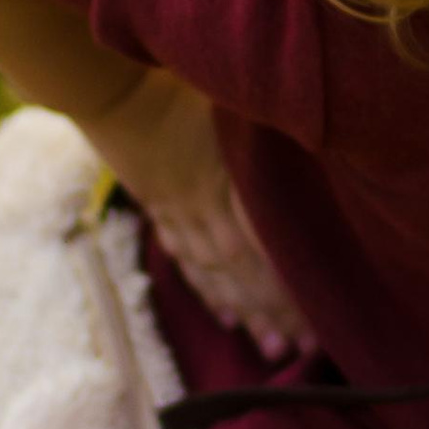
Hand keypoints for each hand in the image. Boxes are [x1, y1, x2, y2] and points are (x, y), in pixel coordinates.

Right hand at [86, 67, 311, 358]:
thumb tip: (314, 128)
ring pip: (215, 272)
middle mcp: (201, 203)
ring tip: (274, 349)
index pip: (264, 242)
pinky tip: (226, 313)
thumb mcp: (232, 95)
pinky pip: (185, 258)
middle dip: (276, 311)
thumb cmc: (175, 78)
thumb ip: (270, 117)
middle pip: (243, 268)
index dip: (290, 282)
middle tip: (307, 349)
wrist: (108, 82)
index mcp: (226, 177)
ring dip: (246, 311)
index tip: (320, 313)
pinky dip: (208, 290)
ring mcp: (177, 209)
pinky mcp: (159, 206)